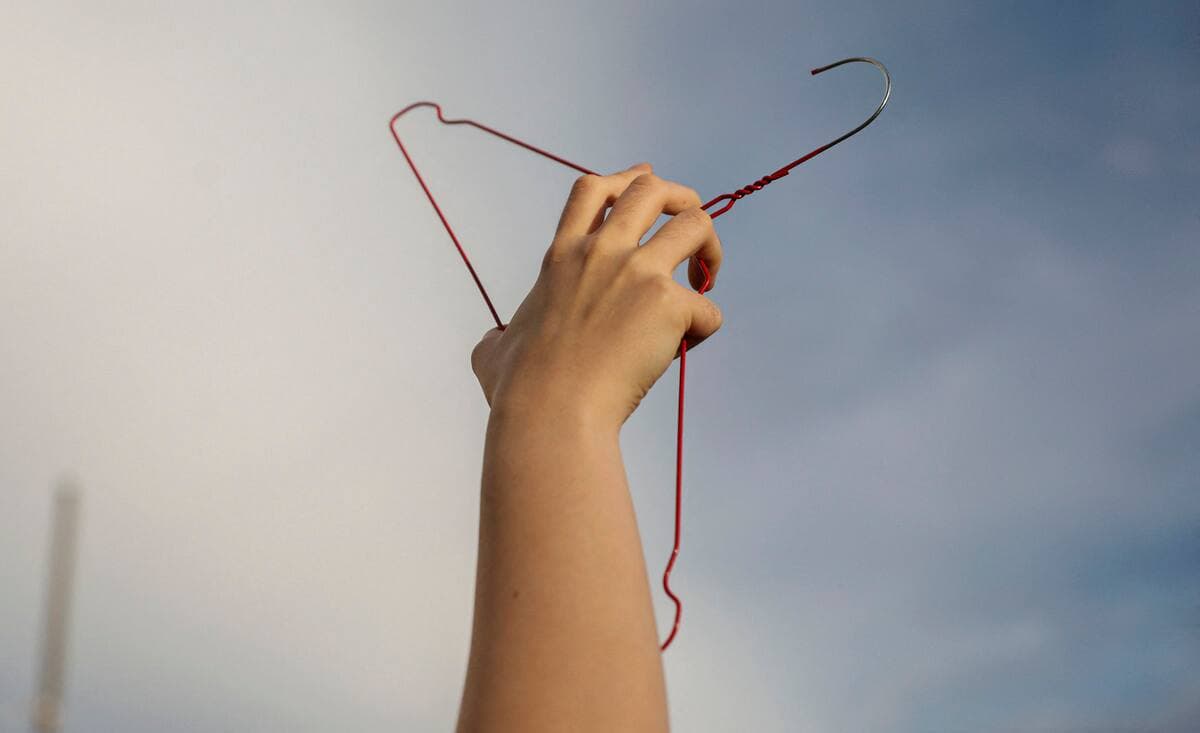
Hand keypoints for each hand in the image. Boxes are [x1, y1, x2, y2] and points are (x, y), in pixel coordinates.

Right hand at [470, 162, 723, 430]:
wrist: (550, 411)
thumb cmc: (518, 389)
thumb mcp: (493, 350)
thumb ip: (499, 338)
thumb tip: (493, 345)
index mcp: (562, 257)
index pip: (595, 189)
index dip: (627, 180)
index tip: (647, 185)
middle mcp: (602, 253)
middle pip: (653, 189)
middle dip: (682, 200)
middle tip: (690, 235)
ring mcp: (637, 274)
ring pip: (696, 225)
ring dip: (709, 248)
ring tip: (705, 280)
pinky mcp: (667, 306)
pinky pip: (708, 310)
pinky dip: (704, 326)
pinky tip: (684, 348)